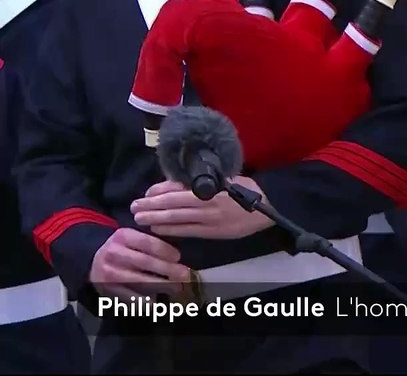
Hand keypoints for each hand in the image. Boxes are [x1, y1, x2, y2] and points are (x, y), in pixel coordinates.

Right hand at [90, 228, 191, 298]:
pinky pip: (129, 297)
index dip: (165, 250)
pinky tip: (157, 301)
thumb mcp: (133, 238)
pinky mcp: (107, 289)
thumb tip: (178, 258)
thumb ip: (152, 243)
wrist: (94, 261)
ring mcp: (109, 273)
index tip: (178, 257)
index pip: (147, 243)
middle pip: (145, 263)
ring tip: (176, 288)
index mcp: (123, 236)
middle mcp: (114, 253)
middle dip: (168, 270)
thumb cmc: (124, 248)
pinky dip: (144, 300)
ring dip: (161, 286)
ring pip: (139, 281)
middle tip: (184, 275)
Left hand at [131, 178, 272, 239]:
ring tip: (139, 218)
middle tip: (133, 207)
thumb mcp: (227, 178)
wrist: (268, 210)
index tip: (146, 193)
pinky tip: (157, 228)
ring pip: (176, 219)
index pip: (178, 189)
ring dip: (155, 218)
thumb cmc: (248, 191)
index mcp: (211, 188)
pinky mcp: (212, 232)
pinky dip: (169, 229)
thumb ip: (203, 181)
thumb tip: (176, 184)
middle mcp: (207, 203)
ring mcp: (209, 220)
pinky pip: (186, 231)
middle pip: (172, 205)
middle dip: (150, 206)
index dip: (159, 192)